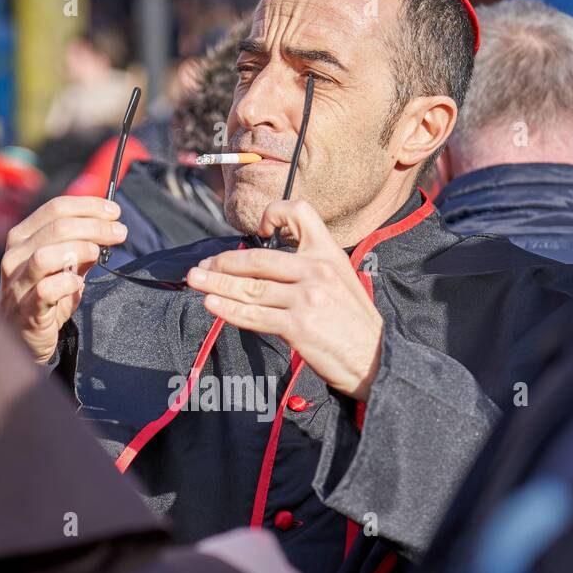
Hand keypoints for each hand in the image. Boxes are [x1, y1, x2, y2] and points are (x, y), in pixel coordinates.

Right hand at [0, 196, 127, 363]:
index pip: (55, 208)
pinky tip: (78, 284)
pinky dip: (67, 283)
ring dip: (79, 250)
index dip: (89, 206)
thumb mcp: (64, 267)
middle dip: (95, 226)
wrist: (24, 338)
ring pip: (46, 255)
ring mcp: (17, 282)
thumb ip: (81, 248)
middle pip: (57, 227)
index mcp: (23, 237)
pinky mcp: (26, 308)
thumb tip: (109, 227)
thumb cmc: (45, 298)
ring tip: (97, 254)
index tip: (115, 212)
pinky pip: (46, 290)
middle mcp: (15, 255)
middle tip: (119, 232)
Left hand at [186, 199, 382, 399]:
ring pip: (250, 288)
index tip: (259, 230)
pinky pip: (253, 316)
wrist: (377, 359)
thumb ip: (310, 270)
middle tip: (203, 266)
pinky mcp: (298, 326)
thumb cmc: (355, 325)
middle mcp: (317, 270)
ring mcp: (307, 298)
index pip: (299, 213)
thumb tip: (268, 270)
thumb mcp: (342, 282)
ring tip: (195, 281)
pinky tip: (211, 304)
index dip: (274, 213)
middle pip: (258, 258)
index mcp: (329, 254)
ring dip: (216, 283)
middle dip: (224, 262)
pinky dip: (227, 310)